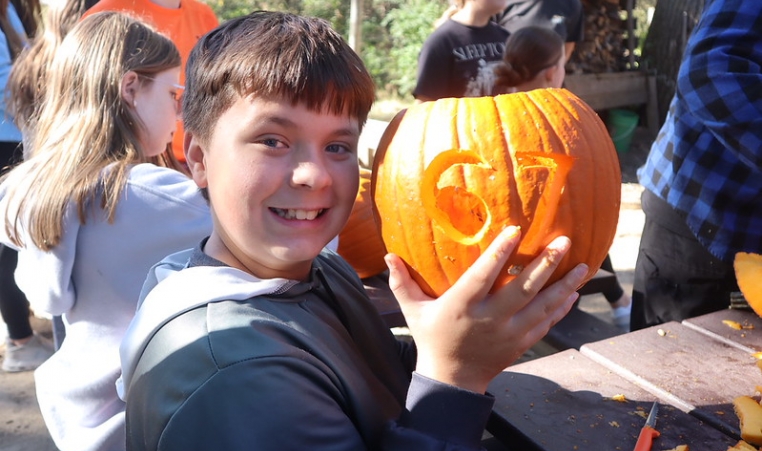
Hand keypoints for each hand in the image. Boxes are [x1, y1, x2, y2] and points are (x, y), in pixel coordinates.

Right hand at [385, 226, 587, 393]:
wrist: (452, 381)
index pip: (484, 275)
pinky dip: (561, 308)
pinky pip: (546, 324)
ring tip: (583, 264)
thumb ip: (402, 284)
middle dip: (546, 264)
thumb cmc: (432, 339)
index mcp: (462, 306)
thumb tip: (387, 257)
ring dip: (565, 284)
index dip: (500, 252)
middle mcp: (489, 319)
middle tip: (564, 240)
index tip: (516, 229)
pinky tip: (573, 292)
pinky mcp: (521, 344)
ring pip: (542, 306)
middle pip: (523, 289)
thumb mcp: (413, 312)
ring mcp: (509, 334)